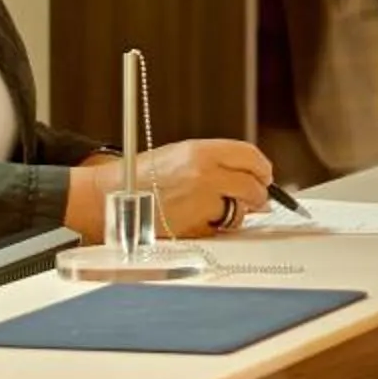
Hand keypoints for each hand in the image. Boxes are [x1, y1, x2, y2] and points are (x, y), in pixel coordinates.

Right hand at [66, 139, 272, 240]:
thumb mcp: (182, 156)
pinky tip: (198, 219)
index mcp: (201, 150)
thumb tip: (254, 183)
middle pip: (252, 185)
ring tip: (217, 209)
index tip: (265, 176)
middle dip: (257, 195)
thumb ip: (218, 165)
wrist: (112, 196)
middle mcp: (204, 173)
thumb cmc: (146, 176)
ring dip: (236, 213)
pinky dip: (216, 227)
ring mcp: (201, 200)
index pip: (249, 156)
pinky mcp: (194, 225)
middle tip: (255, 200)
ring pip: (240, 210)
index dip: (262, 168)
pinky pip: (220, 228)